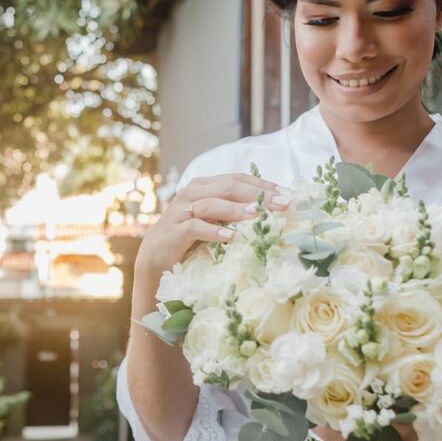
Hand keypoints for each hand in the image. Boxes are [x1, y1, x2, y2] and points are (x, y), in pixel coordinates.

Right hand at [134, 173, 288, 278]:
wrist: (155, 261)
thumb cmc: (189, 241)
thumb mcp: (213, 222)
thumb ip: (232, 212)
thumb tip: (270, 211)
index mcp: (203, 186)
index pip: (237, 179)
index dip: (262, 184)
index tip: (286, 194)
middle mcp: (192, 193)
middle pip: (228, 187)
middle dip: (257, 195)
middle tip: (282, 204)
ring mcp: (181, 211)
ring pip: (212, 204)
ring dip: (237, 209)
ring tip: (258, 215)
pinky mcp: (174, 231)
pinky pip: (195, 227)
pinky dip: (213, 231)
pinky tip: (230, 237)